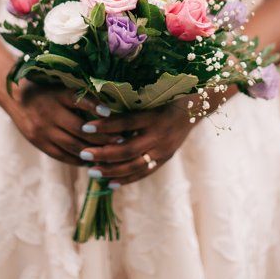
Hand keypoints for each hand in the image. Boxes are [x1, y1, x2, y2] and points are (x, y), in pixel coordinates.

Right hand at [6, 80, 117, 165]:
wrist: (14, 96)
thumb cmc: (47, 88)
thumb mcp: (62, 85)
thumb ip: (82, 94)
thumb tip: (112, 106)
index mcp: (57, 95)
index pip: (77, 100)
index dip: (93, 106)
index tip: (109, 113)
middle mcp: (49, 113)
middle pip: (79, 128)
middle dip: (102, 137)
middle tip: (121, 140)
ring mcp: (42, 130)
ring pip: (72, 145)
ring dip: (93, 151)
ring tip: (111, 154)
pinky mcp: (38, 142)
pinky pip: (61, 155)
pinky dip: (78, 159)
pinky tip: (92, 160)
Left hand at [78, 92, 222, 185]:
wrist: (195, 109)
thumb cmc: (167, 97)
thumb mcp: (151, 96)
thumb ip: (130, 103)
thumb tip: (99, 105)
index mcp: (155, 116)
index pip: (126, 122)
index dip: (105, 125)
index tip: (85, 127)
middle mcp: (160, 135)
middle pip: (128, 149)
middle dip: (103, 153)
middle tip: (84, 154)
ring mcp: (164, 150)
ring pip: (134, 165)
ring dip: (111, 170)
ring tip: (91, 171)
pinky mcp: (166, 158)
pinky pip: (144, 172)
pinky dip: (127, 179)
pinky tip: (110, 183)